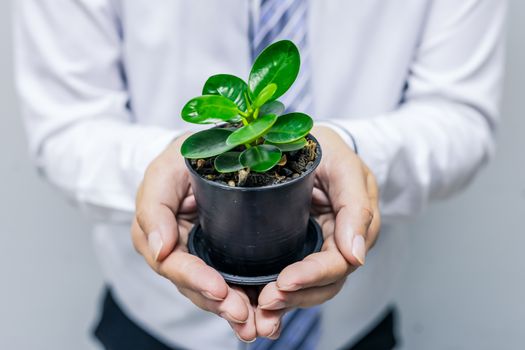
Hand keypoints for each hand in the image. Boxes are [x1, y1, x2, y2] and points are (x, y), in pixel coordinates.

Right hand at [131, 133, 256, 341]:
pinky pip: (235, 282)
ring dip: (237, 310)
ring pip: (217, 292)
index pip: (174, 266)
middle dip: (221, 305)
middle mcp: (179, 254)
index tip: (219, 291)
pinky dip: (249, 299)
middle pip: (197, 288)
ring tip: (260, 325)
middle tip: (245, 317)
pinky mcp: (224, 256)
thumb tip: (160, 249)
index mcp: (159, 238)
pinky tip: (266, 313)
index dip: (196, 280)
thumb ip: (154, 208)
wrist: (202, 156)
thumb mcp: (162, 174)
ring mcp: (202, 257)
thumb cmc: (178, 162)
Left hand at [254, 125, 380, 337]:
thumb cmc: (330, 150)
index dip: (313, 275)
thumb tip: (356, 256)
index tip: (285, 280)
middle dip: (296, 295)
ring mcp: (319, 246)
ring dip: (286, 300)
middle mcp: (340, 243)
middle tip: (266, 301)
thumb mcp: (345, 168)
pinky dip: (279, 291)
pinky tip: (257, 299)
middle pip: (324, 283)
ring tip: (259, 306)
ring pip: (309, 287)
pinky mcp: (299, 246)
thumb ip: (355, 207)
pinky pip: (293, 275)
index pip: (338, 263)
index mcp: (357, 227)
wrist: (313, 144)